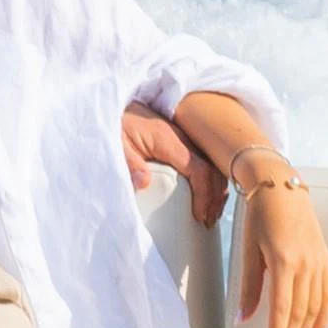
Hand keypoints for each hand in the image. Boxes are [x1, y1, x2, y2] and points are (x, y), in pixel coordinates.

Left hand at [120, 100, 222, 228]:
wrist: (112, 107)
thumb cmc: (114, 125)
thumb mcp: (115, 145)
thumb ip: (130, 163)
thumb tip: (144, 184)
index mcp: (166, 138)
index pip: (198, 168)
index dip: (204, 193)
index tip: (200, 215)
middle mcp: (179, 136)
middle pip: (211, 167)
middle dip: (215, 196)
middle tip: (209, 220)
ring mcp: (181, 137)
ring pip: (211, 163)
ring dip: (215, 188)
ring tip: (210, 211)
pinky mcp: (179, 140)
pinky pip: (202, 159)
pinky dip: (208, 178)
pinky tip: (205, 193)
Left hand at [234, 168, 327, 327]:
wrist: (281, 186)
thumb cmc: (260, 215)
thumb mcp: (249, 250)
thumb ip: (249, 287)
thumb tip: (243, 319)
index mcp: (284, 262)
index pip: (281, 310)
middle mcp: (305, 264)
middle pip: (299, 312)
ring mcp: (318, 262)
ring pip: (315, 306)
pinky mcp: (325, 259)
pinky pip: (327, 293)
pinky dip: (324, 315)